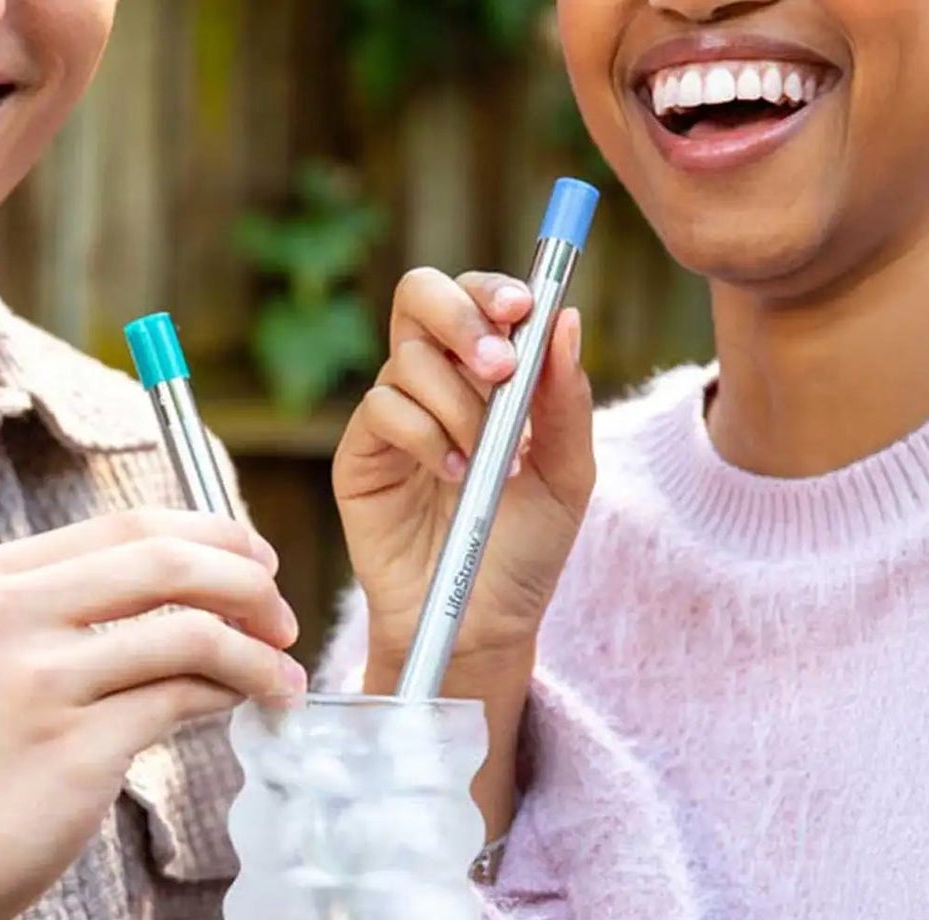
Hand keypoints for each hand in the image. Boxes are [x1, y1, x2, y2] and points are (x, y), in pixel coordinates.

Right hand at [0, 510, 304, 919]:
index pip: (132, 525)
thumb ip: (69, 612)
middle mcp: (12, 615)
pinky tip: (246, 706)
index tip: (259, 563)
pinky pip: (181, 702)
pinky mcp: (75, 750)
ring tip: (285, 678)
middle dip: (249, 584)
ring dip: (258, 654)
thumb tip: (194, 595)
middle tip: (284, 619)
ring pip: (189, 634)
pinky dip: (230, 696)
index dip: (215, 536)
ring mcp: (43, 682)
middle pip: (168, 561)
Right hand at [333, 267, 595, 685]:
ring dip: (459, 404)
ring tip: (486, 464)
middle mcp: (434, 384)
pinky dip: (426, 436)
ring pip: (408, 359)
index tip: (522, 308)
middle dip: (462, 316)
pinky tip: (454, 478)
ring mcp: (393, 418)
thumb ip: (566, 400)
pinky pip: (383, 409)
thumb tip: (563, 316)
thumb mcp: (568, 476)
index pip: (476, 297)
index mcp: (486, 376)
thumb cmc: (525, 552)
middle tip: (500, 367)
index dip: (493, 288)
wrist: (482, 622)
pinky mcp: (361, 456)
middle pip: (419, 294)